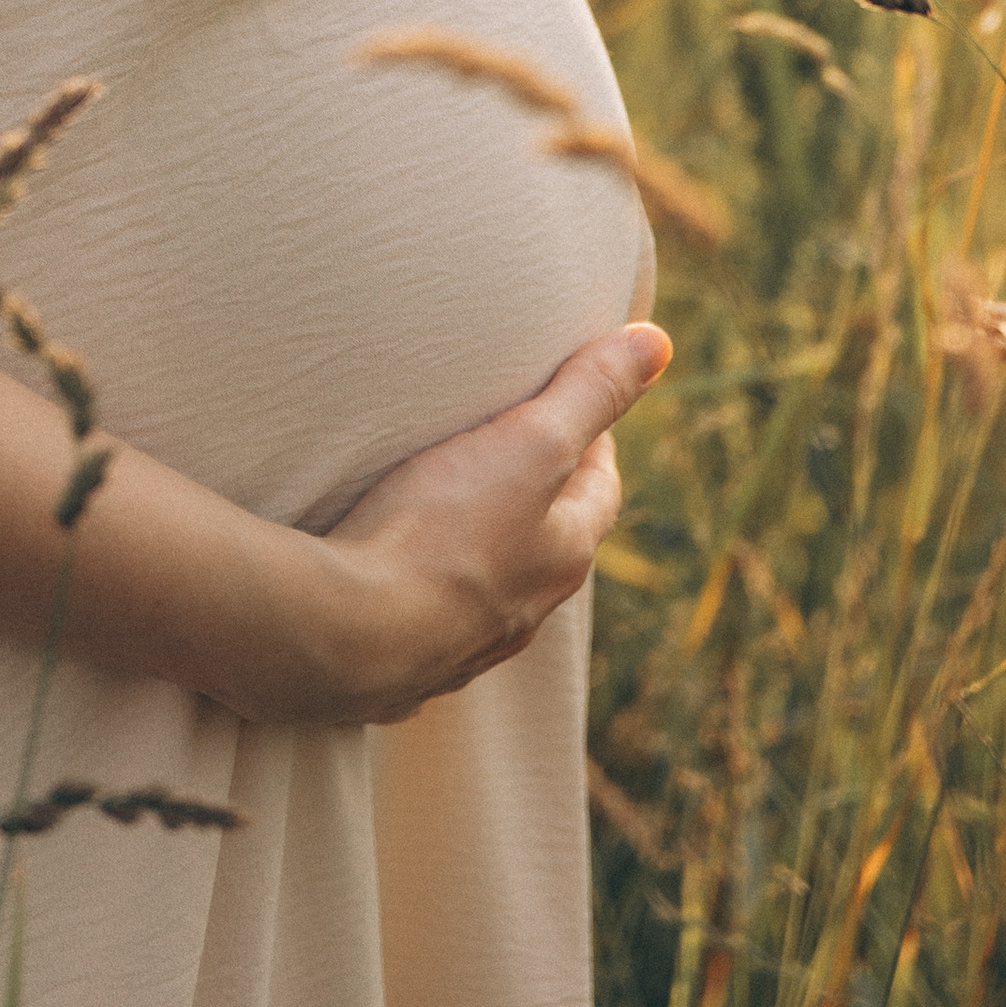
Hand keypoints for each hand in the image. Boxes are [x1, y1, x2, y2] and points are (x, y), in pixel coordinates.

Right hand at [238, 323, 672, 727]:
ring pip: (490, 583)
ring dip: (480, 544)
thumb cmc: (444, 532)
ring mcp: (463, 643)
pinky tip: (392, 573)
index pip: (598, 487)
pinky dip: (422, 589)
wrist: (349, 637)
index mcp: (563, 554)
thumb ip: (589, 392)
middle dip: (535, 492)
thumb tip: (657, 342)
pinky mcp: (404, 664)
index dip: (591, 437)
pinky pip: (426, 619)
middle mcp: (525, 608)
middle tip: (507, 441)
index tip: (568, 399)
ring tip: (444, 498)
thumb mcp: (530, 444)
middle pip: (547, 538)